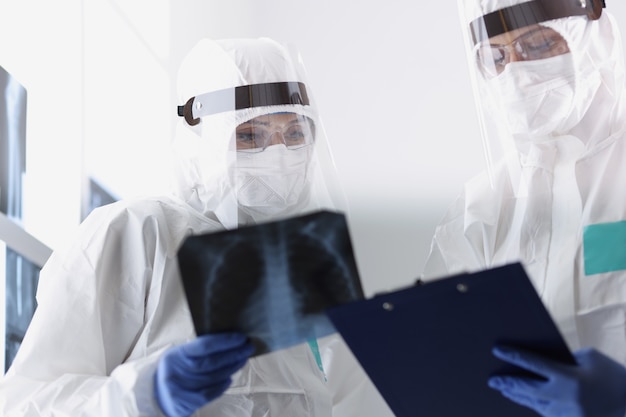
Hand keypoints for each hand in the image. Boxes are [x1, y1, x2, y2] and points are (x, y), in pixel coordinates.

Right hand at [154, 333, 254, 416]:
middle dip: (232, 355)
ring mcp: (179, 389)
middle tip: (247, 348)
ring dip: (231, 368)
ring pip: (212, 378)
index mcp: (176, 355)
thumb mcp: (181, 355)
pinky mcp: (183, 404)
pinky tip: (229, 378)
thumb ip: (200, 350)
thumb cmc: (176, 370)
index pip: (204, 346)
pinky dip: (222, 386)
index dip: (224, 341)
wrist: (155, 394)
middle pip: (210, 363)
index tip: (241, 338)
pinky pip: (208, 394)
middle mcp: (175, 371)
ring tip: (242, 360)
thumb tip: (230, 341)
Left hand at [488, 345, 625, 416]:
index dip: (514, 356)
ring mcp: (567, 413)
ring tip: (504, 390)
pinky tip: (523, 400)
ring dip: (517, 396)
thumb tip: (542, 361)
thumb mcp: (590, 359)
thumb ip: (565, 358)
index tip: (497, 350)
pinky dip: (533, 405)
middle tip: (492, 380)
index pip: (533, 364)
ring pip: (534, 403)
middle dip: (508, 383)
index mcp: (569, 377)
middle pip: (527, 388)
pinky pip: (546, 413)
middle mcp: (564, 397)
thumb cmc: (612, 376)